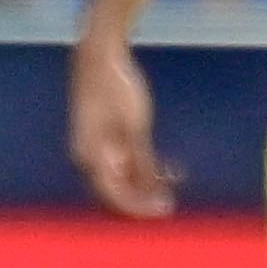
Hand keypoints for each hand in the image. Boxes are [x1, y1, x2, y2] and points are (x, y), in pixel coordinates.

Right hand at [69, 38, 175, 217]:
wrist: (100, 57)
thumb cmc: (117, 89)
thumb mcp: (136, 128)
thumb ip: (142, 162)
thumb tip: (150, 193)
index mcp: (91, 156)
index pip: (114, 196)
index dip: (140, 208)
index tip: (165, 210)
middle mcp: (90, 156)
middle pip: (117, 190)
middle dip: (145, 198)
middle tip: (172, 202)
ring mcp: (97, 146)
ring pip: (124, 177)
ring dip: (148, 183)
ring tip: (176, 179)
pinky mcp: (106, 136)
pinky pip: (125, 161)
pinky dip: (146, 167)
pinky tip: (170, 167)